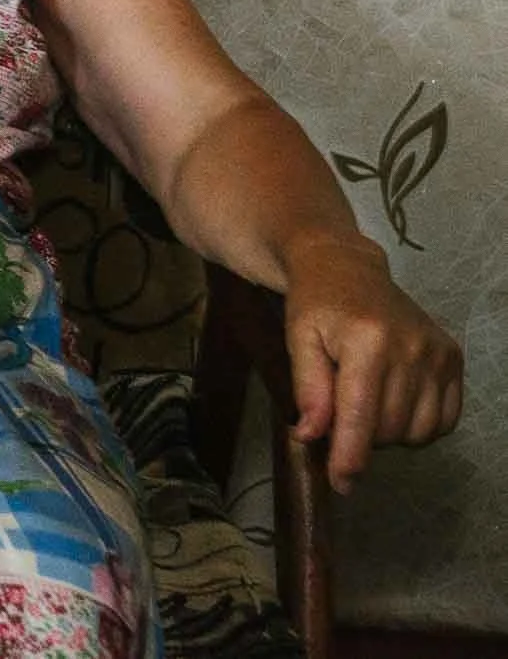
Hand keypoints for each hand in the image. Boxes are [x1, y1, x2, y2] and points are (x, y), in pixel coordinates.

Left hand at [281, 231, 462, 492]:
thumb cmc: (315, 306)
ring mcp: (437, 353)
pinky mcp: (453, 358)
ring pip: (418, 431)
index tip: (341, 483)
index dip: (350, 457)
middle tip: (340, 418)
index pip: (361, 417)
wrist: (347, 268)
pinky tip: (396, 406)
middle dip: (361, 439)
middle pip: (389, 430)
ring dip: (390, 435)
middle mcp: (411, 348)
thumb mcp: (298, 340)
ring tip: (366, 405)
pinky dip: (420, 427)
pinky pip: (445, 420)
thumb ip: (308, 389)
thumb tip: (312, 436)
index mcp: (368, 342)